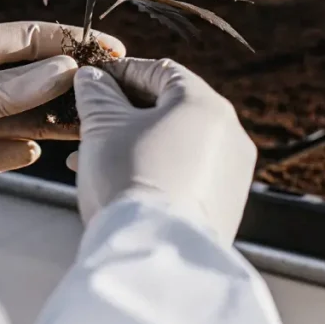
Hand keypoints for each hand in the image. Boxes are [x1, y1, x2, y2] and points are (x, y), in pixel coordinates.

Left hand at [0, 21, 124, 208]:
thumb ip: (10, 89)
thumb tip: (66, 69)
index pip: (19, 40)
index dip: (63, 43)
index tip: (105, 47)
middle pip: (23, 80)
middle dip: (62, 86)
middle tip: (104, 93)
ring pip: (14, 117)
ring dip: (46, 121)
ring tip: (85, 126)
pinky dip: (15, 151)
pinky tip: (35, 151)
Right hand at [69, 58, 257, 246]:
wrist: (153, 252)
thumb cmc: (129, 178)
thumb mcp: (102, 126)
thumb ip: (96, 93)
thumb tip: (92, 77)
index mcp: (206, 104)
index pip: (162, 71)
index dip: (122, 72)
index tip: (94, 80)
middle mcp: (230, 134)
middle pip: (171, 108)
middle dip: (124, 113)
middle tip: (91, 121)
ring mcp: (233, 173)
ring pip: (176, 144)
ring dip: (135, 144)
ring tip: (94, 158)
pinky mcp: (226, 205)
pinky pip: (187, 174)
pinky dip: (155, 170)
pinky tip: (121, 184)